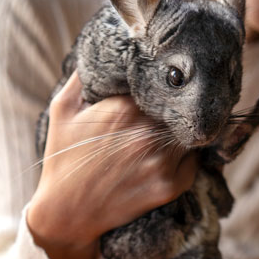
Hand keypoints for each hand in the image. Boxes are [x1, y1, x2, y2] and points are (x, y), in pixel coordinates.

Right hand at [27, 72, 197, 258]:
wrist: (67, 212)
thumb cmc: (64, 156)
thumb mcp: (63, 108)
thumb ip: (84, 74)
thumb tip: (106, 46)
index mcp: (126, 108)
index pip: (164, 84)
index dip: (167, 83)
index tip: (165, 83)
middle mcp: (149, 134)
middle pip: (183, 108)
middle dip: (181, 105)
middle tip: (176, 106)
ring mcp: (162, 161)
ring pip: (192, 134)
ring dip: (186, 131)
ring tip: (173, 130)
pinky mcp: (170, 186)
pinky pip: (194, 162)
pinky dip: (188, 157)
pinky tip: (171, 156)